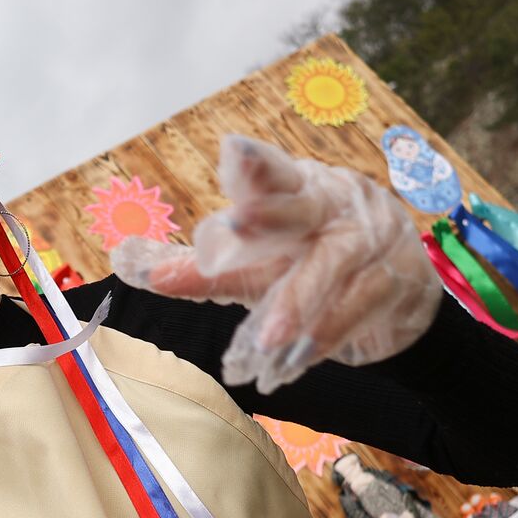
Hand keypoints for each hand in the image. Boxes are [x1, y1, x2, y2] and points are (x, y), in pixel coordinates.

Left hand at [111, 134, 441, 393]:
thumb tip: (122, 260)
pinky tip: (291, 363)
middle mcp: (336, 204)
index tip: (231, 153)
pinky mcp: (391, 282)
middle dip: (270, 216)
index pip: (273, 172)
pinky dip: (323, 337)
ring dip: (296, 302)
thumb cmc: (308, 266)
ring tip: (264, 342)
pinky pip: (357, 308)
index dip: (253, 166)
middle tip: (234, 224)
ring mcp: (369, 240)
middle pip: (303, 208)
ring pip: (331, 265)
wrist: (395, 299)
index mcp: (297, 189)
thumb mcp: (253, 264)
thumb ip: (193, 265)